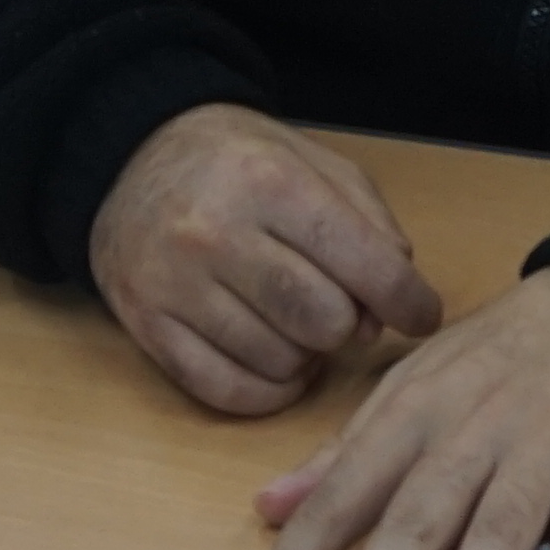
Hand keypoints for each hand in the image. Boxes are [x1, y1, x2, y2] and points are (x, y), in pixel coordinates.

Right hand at [89, 103, 442, 416]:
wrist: (131, 157)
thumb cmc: (237, 163)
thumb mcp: (314, 163)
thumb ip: (370, 226)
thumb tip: (386, 313)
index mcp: (269, 182)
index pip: (365, 264)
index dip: (409, 302)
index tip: (419, 315)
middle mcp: (216, 232)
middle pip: (324, 322)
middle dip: (347, 326)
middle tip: (337, 307)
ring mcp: (175, 284)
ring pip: (279, 363)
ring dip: (305, 356)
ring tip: (294, 323)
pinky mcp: (147, 325)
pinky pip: (226, 391)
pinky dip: (266, 391)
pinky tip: (274, 364)